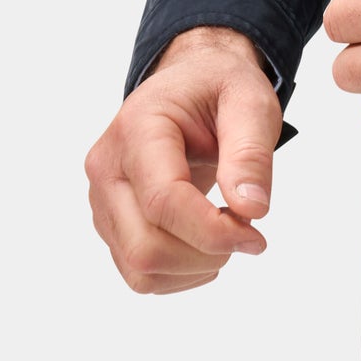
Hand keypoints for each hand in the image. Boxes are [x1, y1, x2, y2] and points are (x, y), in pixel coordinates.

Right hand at [84, 27, 281, 292]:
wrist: (191, 86)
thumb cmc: (218, 89)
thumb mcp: (251, 103)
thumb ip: (251, 154)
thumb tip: (252, 210)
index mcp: (137, 130)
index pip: (163, 201)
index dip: (213, 231)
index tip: (256, 234)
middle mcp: (108, 169)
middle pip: (145, 246)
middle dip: (206, 254)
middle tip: (247, 233)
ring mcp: (104, 201)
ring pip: (140, 270)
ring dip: (194, 268)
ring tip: (227, 231)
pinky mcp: (112, 225)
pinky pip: (139, 274)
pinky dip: (180, 275)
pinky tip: (206, 243)